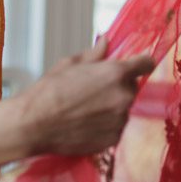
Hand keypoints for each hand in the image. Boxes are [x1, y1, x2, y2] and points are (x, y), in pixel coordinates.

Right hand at [15, 38, 154, 155]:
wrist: (35, 124)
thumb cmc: (49, 91)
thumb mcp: (71, 64)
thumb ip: (95, 53)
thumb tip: (106, 42)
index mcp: (115, 73)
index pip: (146, 64)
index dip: (141, 62)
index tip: (138, 64)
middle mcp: (123, 97)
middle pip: (132, 87)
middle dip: (119, 86)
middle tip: (95, 89)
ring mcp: (119, 120)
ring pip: (123, 108)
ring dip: (112, 106)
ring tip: (86, 108)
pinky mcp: (113, 139)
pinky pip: (116, 127)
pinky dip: (106, 124)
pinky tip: (86, 122)